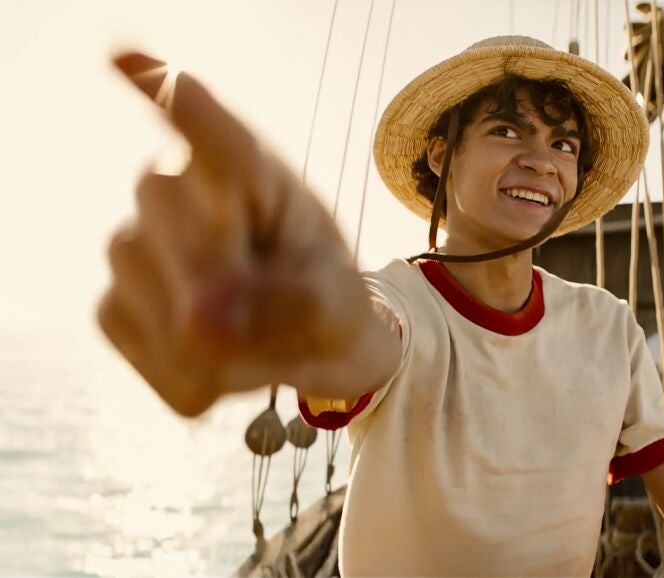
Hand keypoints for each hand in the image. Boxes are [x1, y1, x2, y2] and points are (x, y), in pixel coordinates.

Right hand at [99, 53, 373, 416]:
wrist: (315, 349)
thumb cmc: (332, 301)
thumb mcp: (339, 303)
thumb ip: (290, 305)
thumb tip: (201, 326)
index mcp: (248, 170)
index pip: (209, 132)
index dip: (168, 96)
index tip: (126, 59)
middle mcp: (177, 190)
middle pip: (163, 206)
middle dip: (223, 277)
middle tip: (283, 314)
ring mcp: (135, 247)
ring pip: (152, 294)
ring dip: (221, 347)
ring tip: (259, 338)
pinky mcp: (116, 306)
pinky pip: (145, 352)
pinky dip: (196, 380)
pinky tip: (223, 365)